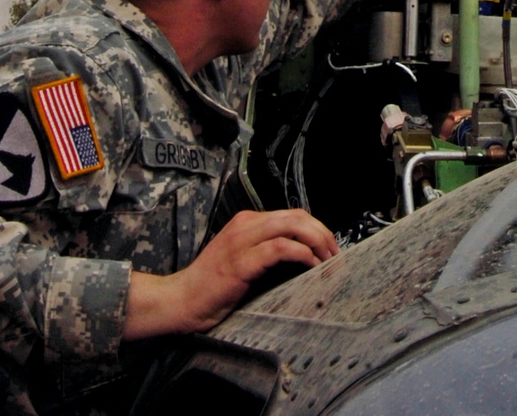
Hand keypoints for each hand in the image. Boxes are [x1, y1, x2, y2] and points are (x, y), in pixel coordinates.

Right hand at [123, 209, 338, 338]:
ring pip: (292, 226)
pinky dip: (302, 254)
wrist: (181, 301)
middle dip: (323, 233)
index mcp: (247, 222)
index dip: (317, 228)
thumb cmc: (213, 286)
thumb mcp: (245, 260)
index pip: (293, 215)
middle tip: (336, 254)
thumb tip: (307, 256)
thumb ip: (269, 252)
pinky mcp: (241, 261)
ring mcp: (242, 240)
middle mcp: (246, 225)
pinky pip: (281, 248)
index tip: (331, 248)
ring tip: (329, 260)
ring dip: (317, 241)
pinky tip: (312, 266)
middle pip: (297, 216)